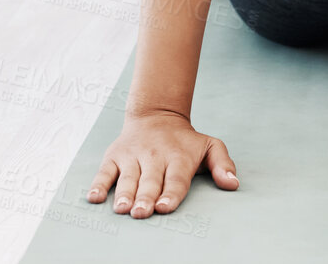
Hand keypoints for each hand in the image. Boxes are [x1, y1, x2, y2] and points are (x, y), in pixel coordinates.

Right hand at [87, 108, 237, 217]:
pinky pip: (105, 170)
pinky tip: (94, 197)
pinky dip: (99, 183)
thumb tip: (233, 184)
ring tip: (122, 209)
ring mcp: (133, 155)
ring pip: (128, 177)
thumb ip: (223, 164)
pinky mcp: (115, 155)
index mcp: (178, 157)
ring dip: (124, 194)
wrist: (157, 115)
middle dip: (145, 197)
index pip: (175, 179)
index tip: (164, 207)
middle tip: (142, 212)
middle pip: (150, 180)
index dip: (170, 194)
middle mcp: (154, 156)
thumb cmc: (186, 141)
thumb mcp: (210, 145)